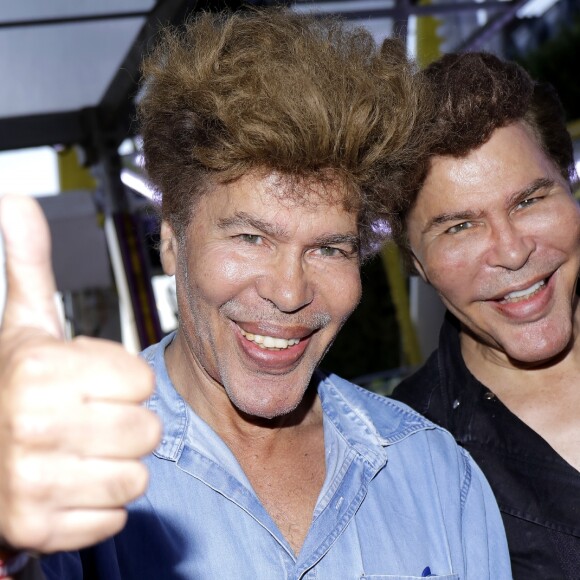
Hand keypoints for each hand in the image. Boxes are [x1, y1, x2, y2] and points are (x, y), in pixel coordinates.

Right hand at [0, 195, 161, 552]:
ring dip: (115, 463)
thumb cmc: (13, 384)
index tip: (92, 383)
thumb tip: (15, 198)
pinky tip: (70, 483)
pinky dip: (99, 503)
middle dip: (125, 423)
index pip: (140, 380)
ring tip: (82, 451)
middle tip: (91, 419)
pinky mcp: (36, 528)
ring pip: (135, 476)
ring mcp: (29, 483)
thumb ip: (28, 264)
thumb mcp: (23, 323)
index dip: (122, 381)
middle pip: (145, 429)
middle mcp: (30, 425)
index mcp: (38, 368)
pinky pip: (112, 515)